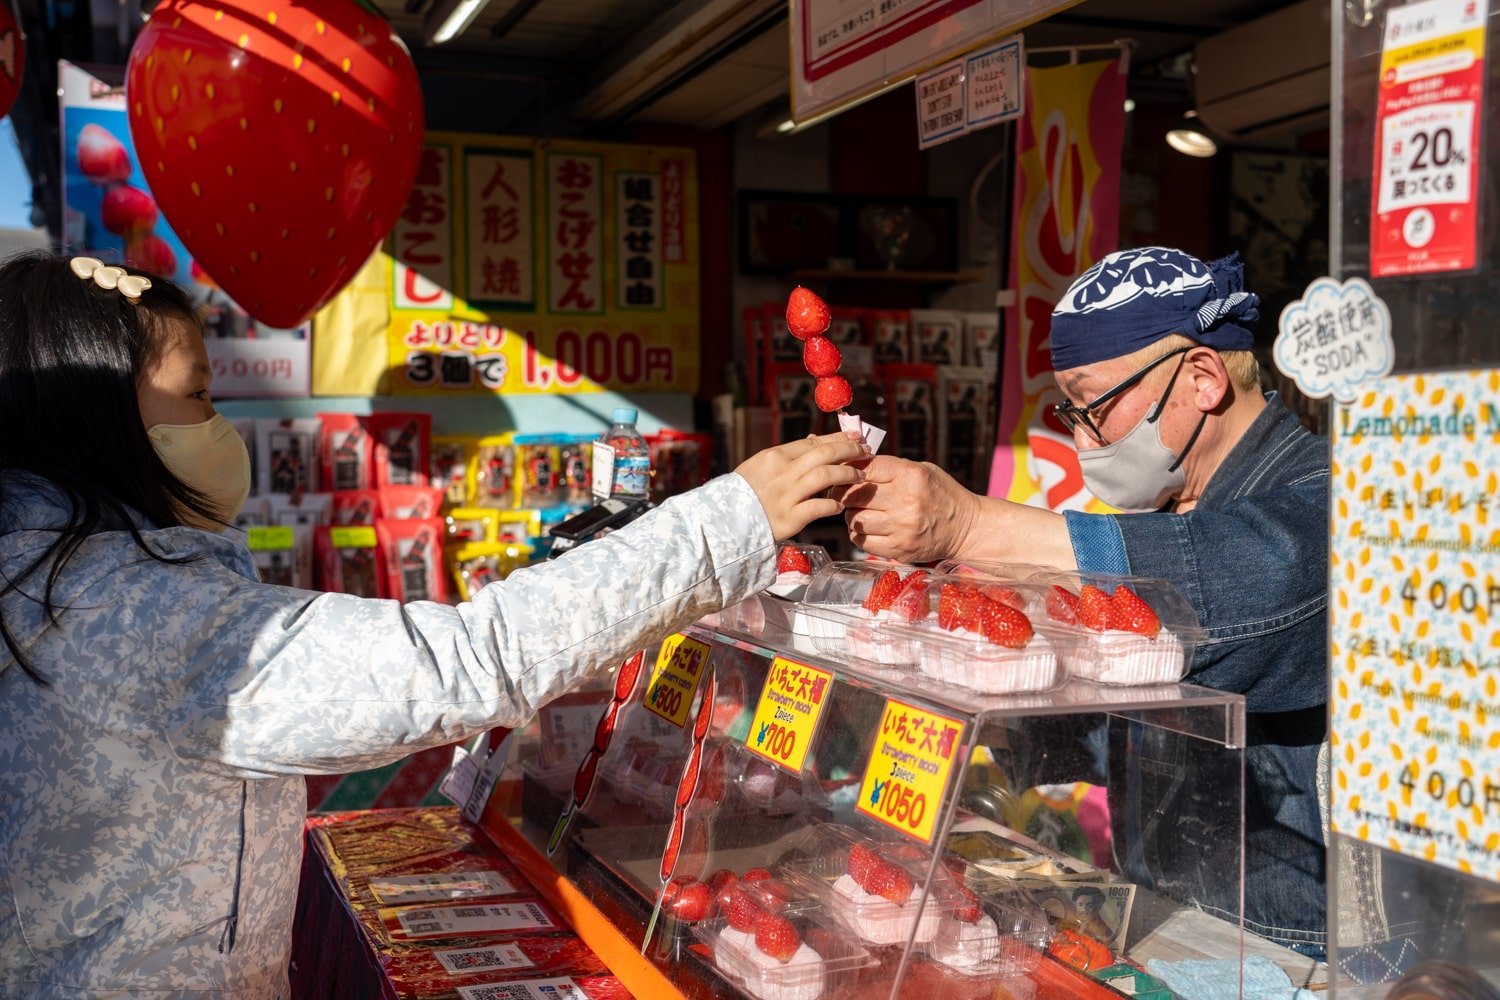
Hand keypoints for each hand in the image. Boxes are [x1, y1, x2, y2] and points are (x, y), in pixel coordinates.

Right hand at [736, 432, 867, 540]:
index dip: (838, 438)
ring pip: (825, 475)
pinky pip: (818, 507)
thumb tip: (814, 442)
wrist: (723, 520)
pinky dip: (832, 506)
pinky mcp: (788, 518)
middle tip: (865, 451)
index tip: (856, 436)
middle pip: (824, 453)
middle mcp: (782, 472)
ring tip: (859, 476)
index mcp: (774, 456)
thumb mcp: (760, 467)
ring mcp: (786, 495)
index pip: (813, 442)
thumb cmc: (743, 493)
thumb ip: (787, 457)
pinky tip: (840, 506)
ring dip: (847, 474)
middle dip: (849, 450)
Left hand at [837, 456, 977, 562]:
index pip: (865, 468)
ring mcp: (902, 528)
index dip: (849, 470)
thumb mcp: (921, 470)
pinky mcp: (899, 549)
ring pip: (854, 519)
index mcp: (911, 476)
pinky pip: (861, 541)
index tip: (846, 473)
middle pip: (854, 494)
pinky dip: (859, 534)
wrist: (966, 528)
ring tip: (861, 511)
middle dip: (845, 493)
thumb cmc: (941, 494)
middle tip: (846, 493)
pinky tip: (868, 528)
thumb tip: (852, 463)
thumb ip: (889, 467)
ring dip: (852, 515)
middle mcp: (905, 501)